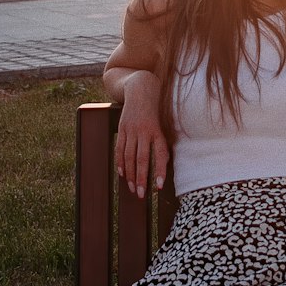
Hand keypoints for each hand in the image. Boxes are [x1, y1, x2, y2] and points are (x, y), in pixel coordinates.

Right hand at [115, 71, 168, 200]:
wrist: (141, 89)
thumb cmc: (157, 109)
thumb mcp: (164, 122)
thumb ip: (164, 141)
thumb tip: (166, 163)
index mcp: (158, 130)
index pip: (160, 154)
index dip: (159, 171)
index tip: (159, 187)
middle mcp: (144, 131)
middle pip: (142, 159)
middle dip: (141, 179)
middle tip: (142, 195)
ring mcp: (131, 130)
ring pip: (129, 157)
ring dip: (130, 175)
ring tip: (133, 189)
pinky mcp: (122, 128)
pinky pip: (120, 149)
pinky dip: (120, 163)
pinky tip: (122, 174)